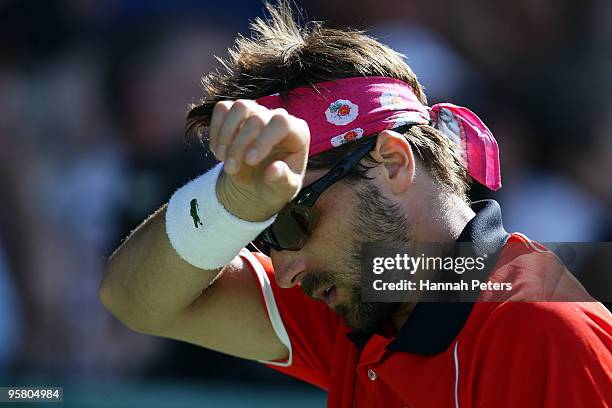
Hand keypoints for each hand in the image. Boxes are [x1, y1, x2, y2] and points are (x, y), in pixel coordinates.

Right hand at [209, 100, 309, 220]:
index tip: (250, 162)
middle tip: (231, 169)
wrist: (257, 184)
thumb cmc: (276, 185)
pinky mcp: (238, 114)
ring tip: (223, 159)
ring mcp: (258, 112)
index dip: (263, 140)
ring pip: (240, 107)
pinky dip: (216, 130)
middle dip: (240, 145)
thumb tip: (274, 170)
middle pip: (257, 118)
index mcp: (297, 133)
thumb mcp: (283, 190)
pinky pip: (223, 108)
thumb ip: (283, 181)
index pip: (282, 123)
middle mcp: (279, 118)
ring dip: (226, 135)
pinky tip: (218, 151)